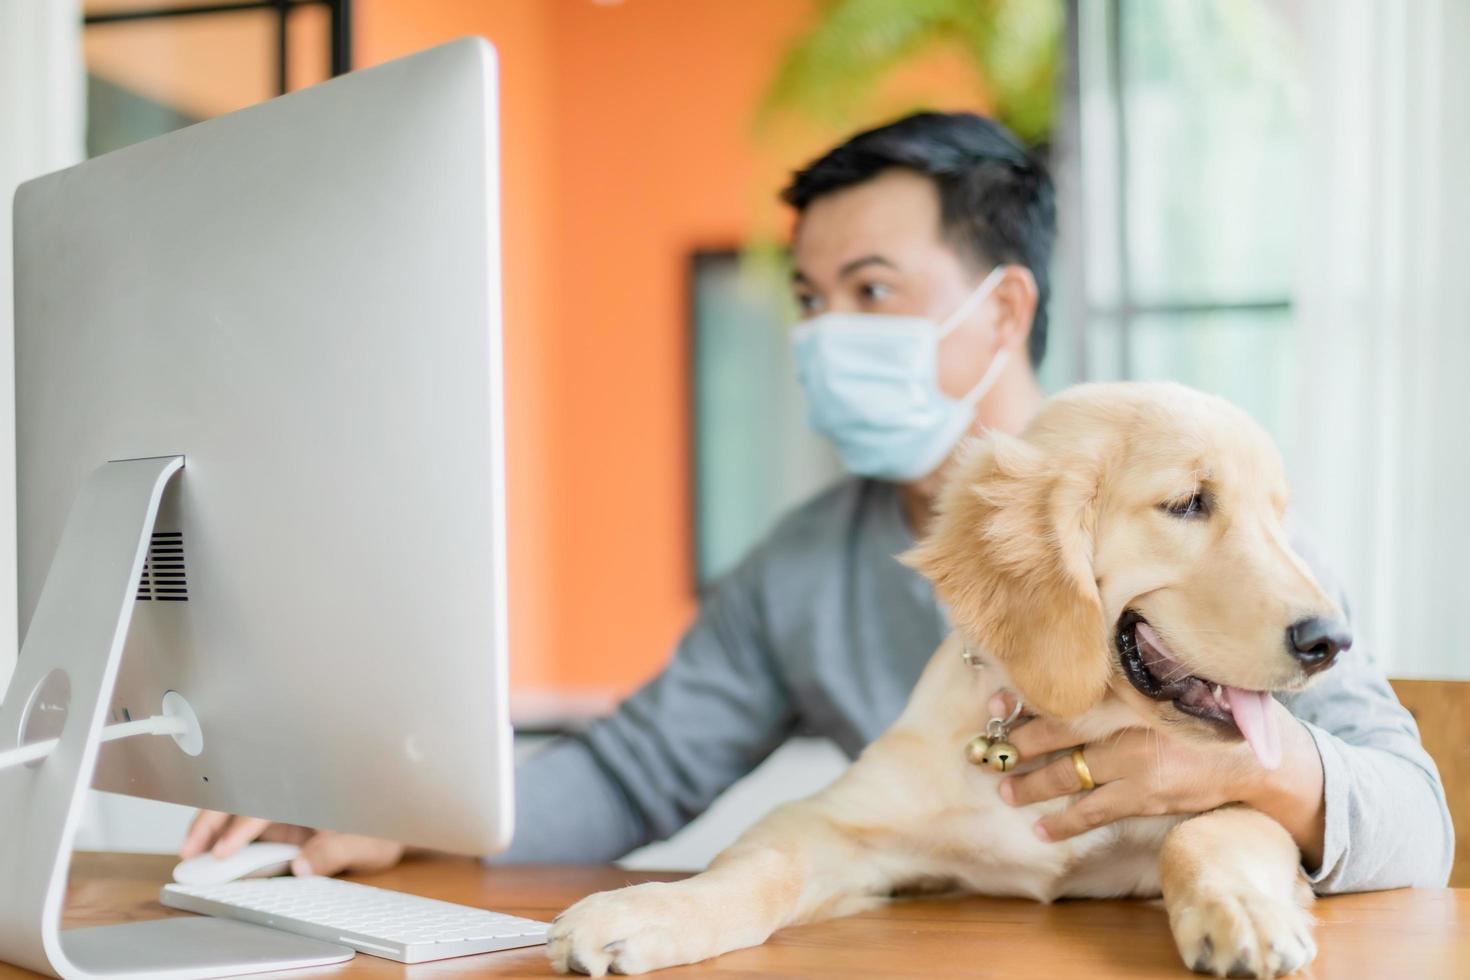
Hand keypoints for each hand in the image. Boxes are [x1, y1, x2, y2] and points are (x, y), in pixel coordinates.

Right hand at [180, 810, 405, 876]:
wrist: (393, 822)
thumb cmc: (381, 825)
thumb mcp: (365, 841)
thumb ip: (334, 852)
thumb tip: (301, 867)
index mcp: (310, 792)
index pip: (266, 806)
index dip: (242, 829)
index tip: (224, 851)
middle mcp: (291, 796)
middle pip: (242, 800)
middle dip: (211, 821)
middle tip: (189, 849)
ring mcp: (282, 810)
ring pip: (237, 810)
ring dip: (210, 828)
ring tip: (189, 853)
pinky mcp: (278, 825)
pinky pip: (245, 827)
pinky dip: (222, 838)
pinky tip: (206, 854)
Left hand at [986, 691, 1325, 864]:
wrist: (1255, 758)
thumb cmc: (1202, 712)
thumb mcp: (1164, 683)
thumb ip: (1119, 679)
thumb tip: (1066, 673)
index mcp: (1133, 687)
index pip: (1070, 691)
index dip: (1028, 699)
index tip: (994, 703)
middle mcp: (1131, 721)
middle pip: (1059, 732)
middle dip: (1017, 744)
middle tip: (985, 753)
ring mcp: (1139, 761)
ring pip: (1069, 776)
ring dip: (1031, 786)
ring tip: (1004, 791)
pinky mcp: (1148, 796)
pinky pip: (1095, 811)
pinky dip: (1065, 822)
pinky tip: (1040, 829)